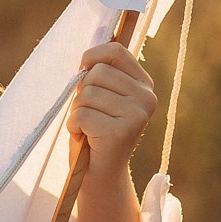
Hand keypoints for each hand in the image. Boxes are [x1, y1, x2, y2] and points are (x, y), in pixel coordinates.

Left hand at [71, 41, 155, 188]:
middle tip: (90, 114)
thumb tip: (85, 56)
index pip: (115, 50)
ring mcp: (138, 114)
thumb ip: (97, 73)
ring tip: (89, 126)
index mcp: (143, 83)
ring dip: (77, 111)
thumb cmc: (93, 127)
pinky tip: (86, 137)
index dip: (91, 57)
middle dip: (81, 93)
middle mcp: (146, 97)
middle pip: (96, 73)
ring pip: (86, 94)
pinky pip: (81, 115)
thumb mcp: (99, 95)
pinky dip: (74, 126)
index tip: (83, 72)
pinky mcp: (122, 131)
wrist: (98, 170)